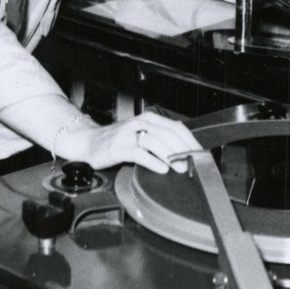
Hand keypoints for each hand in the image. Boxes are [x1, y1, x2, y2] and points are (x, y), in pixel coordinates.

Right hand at [57, 110, 201, 173]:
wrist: (88, 141)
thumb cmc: (118, 140)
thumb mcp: (141, 134)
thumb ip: (161, 138)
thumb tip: (185, 150)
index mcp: (149, 119)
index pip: (177, 127)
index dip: (191, 141)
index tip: (201, 154)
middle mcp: (140, 123)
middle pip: (169, 134)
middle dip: (184, 149)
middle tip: (193, 163)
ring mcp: (128, 135)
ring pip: (155, 142)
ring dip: (171, 155)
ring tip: (181, 167)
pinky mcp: (119, 147)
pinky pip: (139, 154)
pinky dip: (153, 161)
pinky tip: (162, 169)